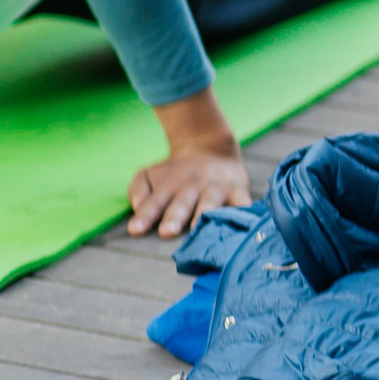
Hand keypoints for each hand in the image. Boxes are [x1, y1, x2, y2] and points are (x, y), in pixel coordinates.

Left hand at [129, 137, 247, 238]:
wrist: (211, 148)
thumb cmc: (176, 172)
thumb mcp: (150, 174)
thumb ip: (138, 190)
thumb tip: (137, 207)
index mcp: (168, 184)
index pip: (154, 202)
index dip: (145, 215)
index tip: (136, 229)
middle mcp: (192, 185)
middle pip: (183, 202)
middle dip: (176, 216)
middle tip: (167, 231)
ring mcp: (217, 187)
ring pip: (211, 202)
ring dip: (205, 215)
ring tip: (199, 228)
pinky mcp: (239, 190)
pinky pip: (242, 203)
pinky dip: (242, 213)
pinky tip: (241, 224)